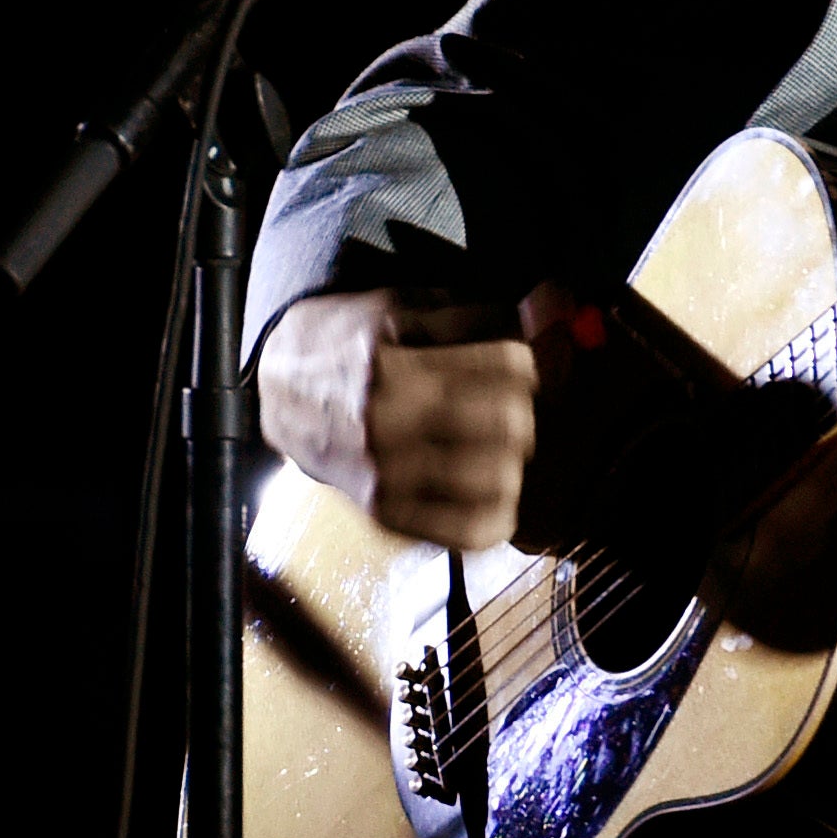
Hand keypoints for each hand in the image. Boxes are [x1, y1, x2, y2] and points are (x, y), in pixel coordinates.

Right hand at [258, 282, 580, 550]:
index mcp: (392, 364)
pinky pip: (472, 532)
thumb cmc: (350, 344)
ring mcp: (385, 479)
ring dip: (513, 457)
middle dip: (522, 407)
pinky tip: (490, 487)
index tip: (513, 363)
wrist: (280, 396)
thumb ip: (482, 313)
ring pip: (501, 479)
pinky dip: (499, 510)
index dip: (526, 359)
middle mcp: (387, 427)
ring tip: (495, 444)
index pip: (510, 365)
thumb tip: (556, 305)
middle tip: (506, 405)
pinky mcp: (386, 517)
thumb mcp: (406, 309)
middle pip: (512, 423)